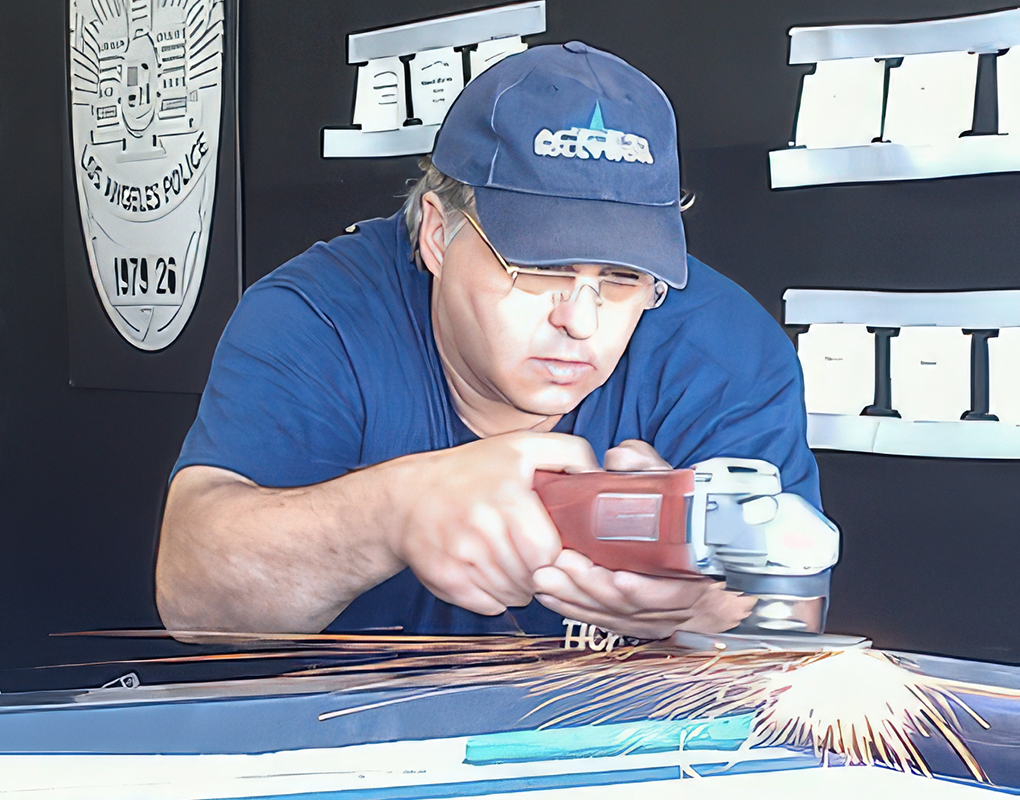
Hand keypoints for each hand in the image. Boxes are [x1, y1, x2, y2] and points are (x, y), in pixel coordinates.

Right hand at [389, 432, 599, 615]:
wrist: (406, 499)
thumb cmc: (470, 473)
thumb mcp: (520, 446)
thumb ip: (567, 452)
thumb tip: (598, 475)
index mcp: (506, 495)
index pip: (548, 550)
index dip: (556, 553)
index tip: (554, 546)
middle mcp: (481, 527)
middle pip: (534, 577)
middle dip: (541, 571)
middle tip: (533, 555)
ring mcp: (461, 557)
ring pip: (515, 596)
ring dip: (521, 585)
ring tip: (512, 561)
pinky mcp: (446, 580)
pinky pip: (491, 606)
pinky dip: (497, 596)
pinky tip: (490, 572)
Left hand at [537, 438, 753, 638]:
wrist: (708, 556)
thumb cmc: (690, 519)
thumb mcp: (677, 488)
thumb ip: (649, 470)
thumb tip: (619, 457)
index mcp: (701, 574)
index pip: (678, 592)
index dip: (649, 590)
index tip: (619, 578)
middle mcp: (682, 605)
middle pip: (634, 607)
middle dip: (594, 588)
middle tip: (562, 564)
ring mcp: (658, 619)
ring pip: (614, 616)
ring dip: (576, 600)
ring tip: (546, 578)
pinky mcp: (636, 622)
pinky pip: (602, 621)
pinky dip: (573, 610)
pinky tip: (549, 595)